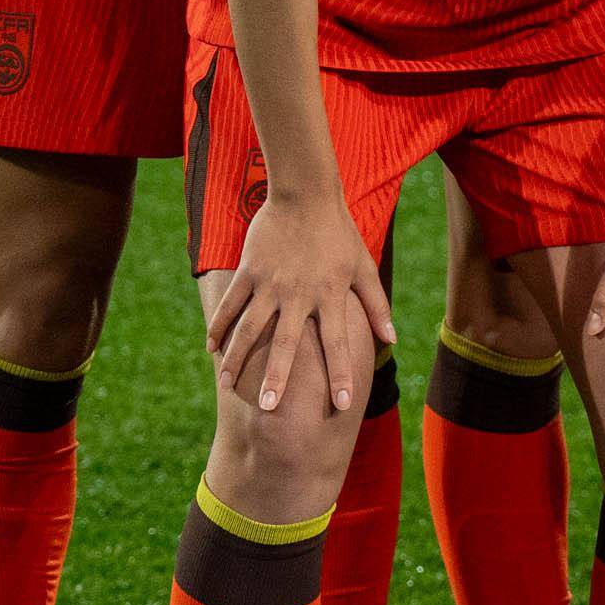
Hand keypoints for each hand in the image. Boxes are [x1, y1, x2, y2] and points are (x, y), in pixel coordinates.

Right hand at [202, 192, 390, 416]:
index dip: (340, 374)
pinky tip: (211, 350)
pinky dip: (219, 327)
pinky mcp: (249, 272)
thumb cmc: (340, 234)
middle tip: (269, 409)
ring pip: (250, 329)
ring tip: (227, 386)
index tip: (342, 404)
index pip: (338, 343)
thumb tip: (392, 339)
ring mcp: (271, 284)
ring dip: (238, 359)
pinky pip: (231, 304)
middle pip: (287, 344)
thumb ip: (376, 306)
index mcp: (331, 296)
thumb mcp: (364, 268)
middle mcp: (300, 295)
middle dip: (277, 377)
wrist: (306, 195)